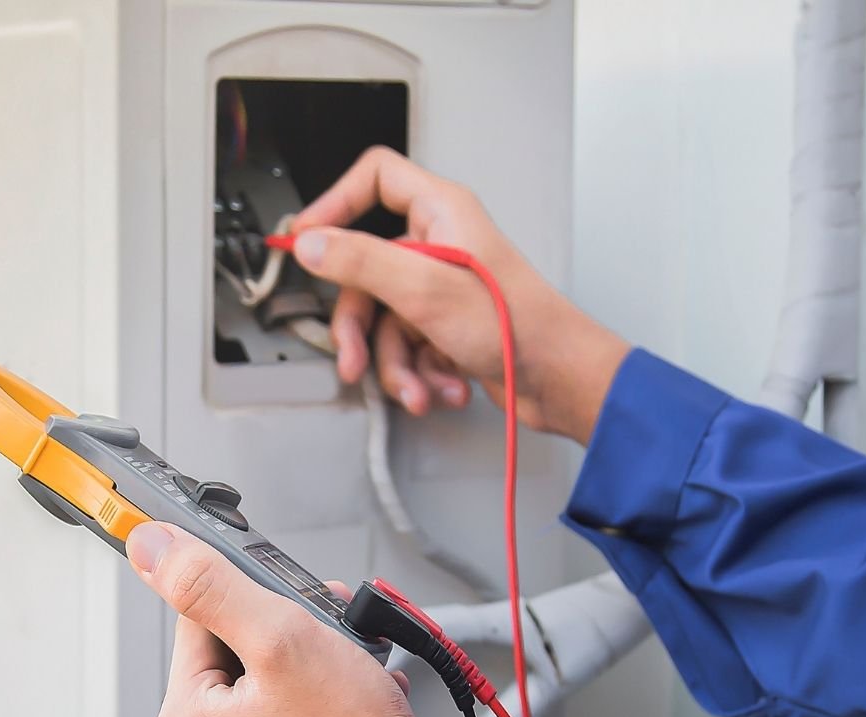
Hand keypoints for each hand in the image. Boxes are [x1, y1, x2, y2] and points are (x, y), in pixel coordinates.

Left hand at [126, 521, 464, 716]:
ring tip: (351, 694)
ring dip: (305, 697)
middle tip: (334, 653)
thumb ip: (210, 585)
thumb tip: (151, 548)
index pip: (199, 635)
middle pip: (230, 683)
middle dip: (286, 656)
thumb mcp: (282, 637)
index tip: (297, 618)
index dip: (255, 614)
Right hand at [288, 147, 628, 443]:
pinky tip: (440, 387)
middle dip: (361, 328)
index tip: (306, 239)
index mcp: (440, 213)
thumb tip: (311, 243)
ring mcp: (440, 286)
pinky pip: (406, 345)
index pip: (375, 178)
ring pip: (383, 320)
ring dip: (395, 365)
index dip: (334, 203)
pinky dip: (418, 373)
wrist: (559, 379)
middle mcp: (438, 243)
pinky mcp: (445, 324)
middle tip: (354, 357)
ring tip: (416, 388)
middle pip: (365, 271)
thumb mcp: (424, 289)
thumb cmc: (517, 326)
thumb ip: (360, 261)